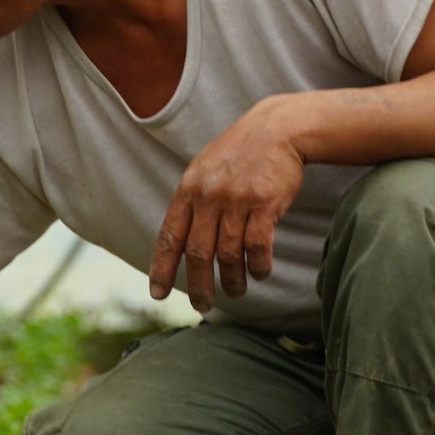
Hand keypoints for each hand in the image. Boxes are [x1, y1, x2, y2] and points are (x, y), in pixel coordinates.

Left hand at [150, 100, 305, 311]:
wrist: (276, 129)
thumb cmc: (238, 154)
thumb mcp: (203, 171)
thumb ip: (191, 203)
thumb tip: (180, 242)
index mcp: (187, 191)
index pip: (169, 238)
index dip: (162, 269)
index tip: (158, 293)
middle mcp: (207, 197)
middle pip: (197, 253)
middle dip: (199, 285)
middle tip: (202, 305)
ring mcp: (235, 200)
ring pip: (227, 254)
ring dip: (232, 280)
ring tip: (236, 292)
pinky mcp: (264, 203)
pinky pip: (257, 245)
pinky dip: (258, 265)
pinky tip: (260, 273)